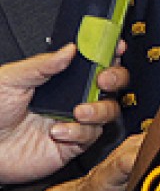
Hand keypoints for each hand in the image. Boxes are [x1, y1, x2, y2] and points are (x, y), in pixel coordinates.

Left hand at [0, 45, 127, 183]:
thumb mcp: (11, 79)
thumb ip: (42, 65)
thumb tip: (69, 49)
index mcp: (61, 78)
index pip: (94, 60)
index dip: (109, 52)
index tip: (115, 47)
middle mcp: (73, 98)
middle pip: (112, 84)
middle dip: (115, 78)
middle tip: (104, 79)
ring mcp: (75, 120)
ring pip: (108, 110)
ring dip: (99, 109)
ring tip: (79, 112)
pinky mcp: (73, 144)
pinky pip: (90, 136)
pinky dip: (78, 132)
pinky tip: (58, 131)